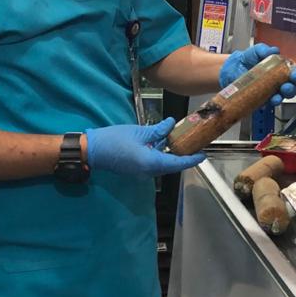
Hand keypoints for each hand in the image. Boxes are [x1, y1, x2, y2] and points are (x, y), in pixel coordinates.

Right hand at [85, 118, 204, 176]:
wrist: (93, 150)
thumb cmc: (113, 140)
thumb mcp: (139, 132)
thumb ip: (158, 130)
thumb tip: (171, 124)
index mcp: (150, 162)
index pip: (177, 163)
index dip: (191, 160)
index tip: (202, 155)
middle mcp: (148, 171)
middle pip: (171, 166)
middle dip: (183, 157)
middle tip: (193, 145)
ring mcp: (141, 172)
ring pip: (163, 165)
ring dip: (172, 156)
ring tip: (181, 142)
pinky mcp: (136, 169)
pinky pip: (154, 164)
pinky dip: (161, 156)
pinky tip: (164, 144)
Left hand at [220, 43, 295, 105]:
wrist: (231, 68)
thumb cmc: (247, 59)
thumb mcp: (255, 51)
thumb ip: (264, 50)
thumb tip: (273, 50)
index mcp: (281, 68)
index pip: (294, 73)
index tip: (295, 75)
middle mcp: (278, 81)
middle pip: (291, 88)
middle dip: (291, 88)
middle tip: (286, 86)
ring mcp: (270, 91)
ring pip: (281, 97)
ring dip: (280, 98)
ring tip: (277, 96)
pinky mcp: (261, 99)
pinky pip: (267, 103)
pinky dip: (267, 103)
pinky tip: (267, 100)